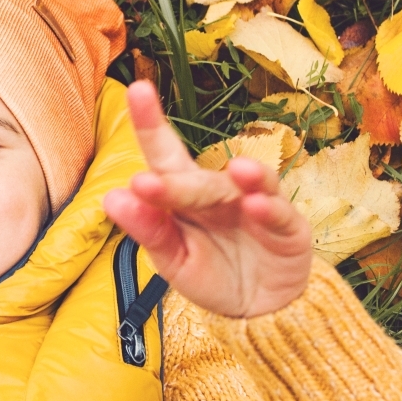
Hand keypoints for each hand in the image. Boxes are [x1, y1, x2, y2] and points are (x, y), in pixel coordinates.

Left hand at [102, 82, 313, 318]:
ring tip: (238, 168)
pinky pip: (280, 214)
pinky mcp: (289, 229)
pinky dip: (269, 209)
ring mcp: (256, 205)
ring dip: (245, 176)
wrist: (259, 311)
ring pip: (246, 186)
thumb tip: (112, 198)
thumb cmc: (213, 275)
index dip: (151, 123)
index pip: (164, 155)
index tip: (136, 90)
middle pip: (196, 181)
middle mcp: (220, 193)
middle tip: (146, 185)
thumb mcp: (173, 260)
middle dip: (174, 184)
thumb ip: (149, 230)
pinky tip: (258, 205)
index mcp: (187, 196)